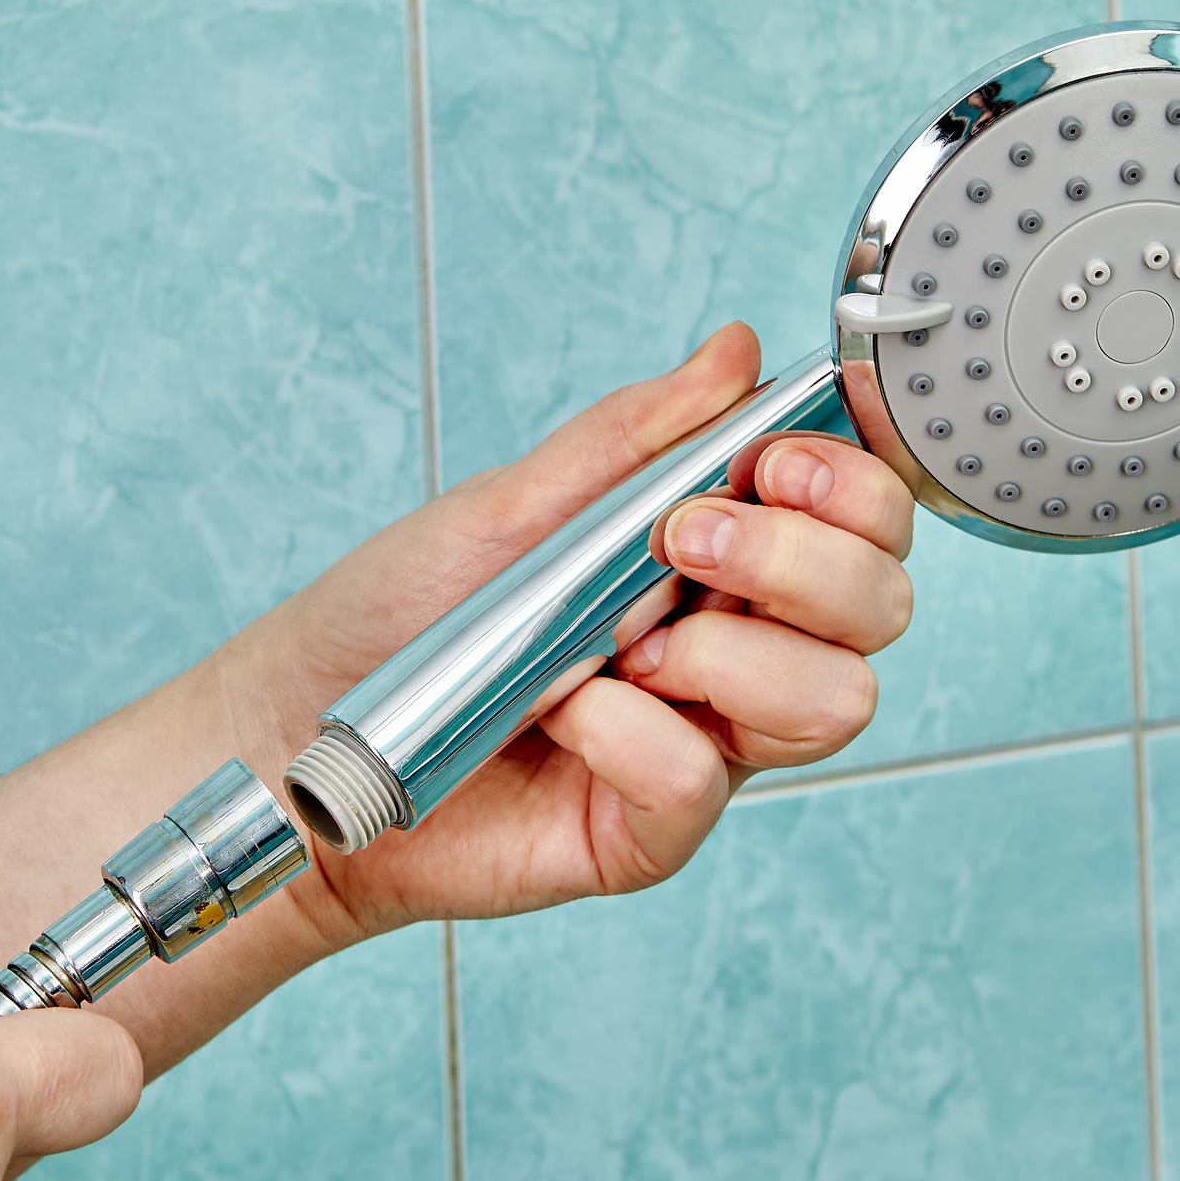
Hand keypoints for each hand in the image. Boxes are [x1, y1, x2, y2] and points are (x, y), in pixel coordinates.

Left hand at [230, 323, 914, 941]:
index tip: (774, 457)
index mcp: (721, 559)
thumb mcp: (513, 503)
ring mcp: (708, 742)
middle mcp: (737, 648)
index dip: (854, 481)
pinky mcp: (655, 828)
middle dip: (802, 559)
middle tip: (684, 539)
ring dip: (735, 658)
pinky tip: (563, 716)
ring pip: (836, 702)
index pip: (863, 518)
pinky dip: (629, 734)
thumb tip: (736, 352)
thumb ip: (633, 438)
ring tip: (621, 644)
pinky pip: (702, 779)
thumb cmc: (399, 614)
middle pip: (879, 606)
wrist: (300, 733)